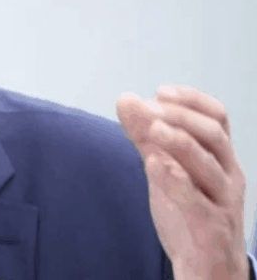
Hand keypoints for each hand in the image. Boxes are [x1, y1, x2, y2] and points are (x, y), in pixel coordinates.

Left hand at [117, 85, 247, 279]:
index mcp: (220, 158)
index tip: (161, 91)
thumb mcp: (166, 168)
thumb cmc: (190, 212)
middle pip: (214, 135)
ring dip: (180, 142)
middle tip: (150, 108)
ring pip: (210, 166)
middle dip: (182, 117)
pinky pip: (197, 201)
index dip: (191, 100)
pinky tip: (152, 165)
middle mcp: (227, 175)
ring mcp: (221, 201)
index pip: (217, 118)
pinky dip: (175, 181)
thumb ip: (145, 136)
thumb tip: (126, 99)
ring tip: (152, 130)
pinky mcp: (209, 227)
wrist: (206, 266)